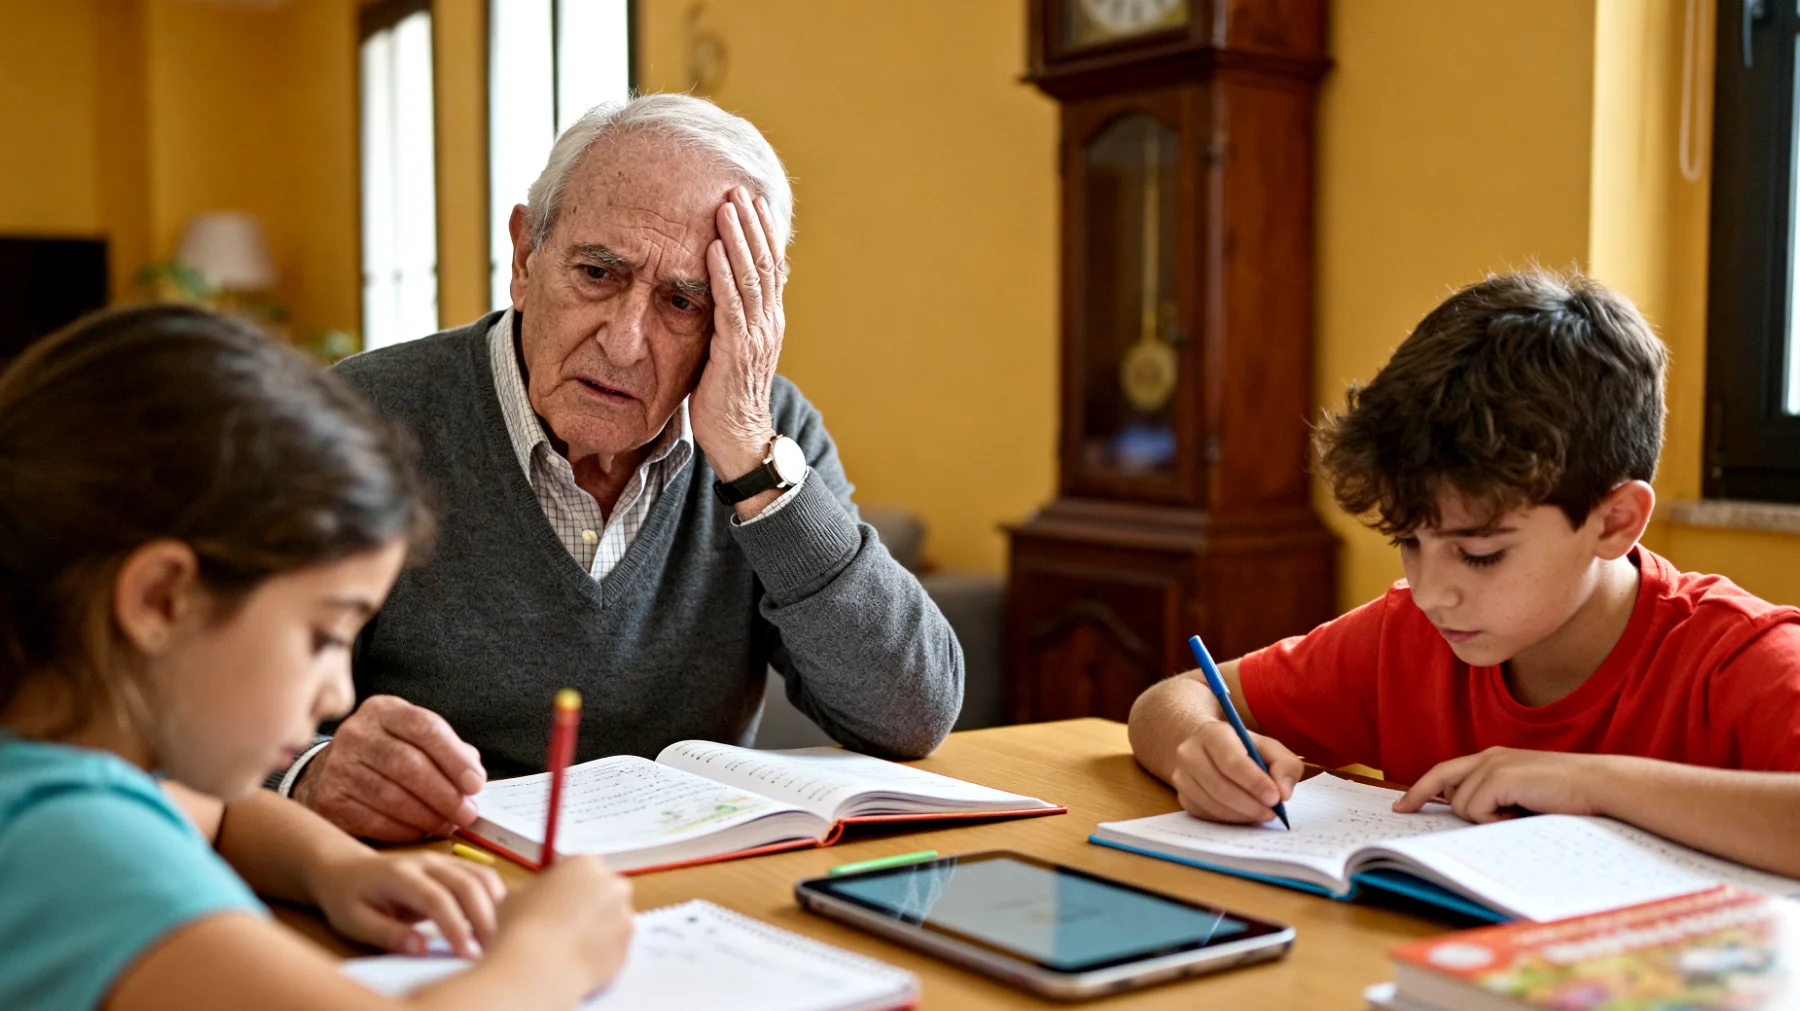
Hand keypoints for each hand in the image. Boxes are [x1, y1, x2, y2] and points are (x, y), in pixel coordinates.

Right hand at [293, 695, 485, 841]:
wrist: (330, 771)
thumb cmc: (386, 755)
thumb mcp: (413, 739)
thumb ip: (448, 751)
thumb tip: (473, 779)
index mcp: (384, 711)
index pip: (425, 727)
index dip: (454, 758)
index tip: (476, 784)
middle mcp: (357, 733)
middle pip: (407, 764)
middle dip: (444, 793)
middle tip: (466, 813)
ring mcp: (338, 766)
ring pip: (390, 796)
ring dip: (426, 816)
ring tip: (447, 825)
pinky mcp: (328, 799)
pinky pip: (372, 820)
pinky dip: (403, 830)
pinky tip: (420, 832)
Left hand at [309, 849, 504, 958]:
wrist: (346, 869)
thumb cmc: (349, 897)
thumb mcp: (355, 922)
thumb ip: (387, 934)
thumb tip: (420, 949)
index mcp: (400, 874)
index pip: (436, 898)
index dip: (456, 927)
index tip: (468, 954)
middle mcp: (426, 861)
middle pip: (468, 884)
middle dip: (484, 919)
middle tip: (492, 951)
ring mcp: (442, 860)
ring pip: (481, 876)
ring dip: (496, 907)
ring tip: (498, 939)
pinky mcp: (452, 865)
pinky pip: (483, 875)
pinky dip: (496, 897)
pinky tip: (496, 921)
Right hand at [493, 856, 634, 993]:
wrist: (538, 969)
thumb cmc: (523, 928)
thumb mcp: (517, 895)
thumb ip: (535, 887)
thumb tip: (528, 889)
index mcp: (587, 864)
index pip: (579, 866)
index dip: (564, 881)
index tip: (556, 894)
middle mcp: (613, 887)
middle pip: (602, 889)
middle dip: (586, 901)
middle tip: (563, 919)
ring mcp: (624, 918)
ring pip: (611, 919)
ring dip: (595, 926)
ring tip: (566, 943)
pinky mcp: (626, 949)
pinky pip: (612, 946)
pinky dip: (598, 951)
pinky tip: (575, 958)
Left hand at [692, 185, 785, 486]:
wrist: (739, 440)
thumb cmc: (728, 397)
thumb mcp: (732, 350)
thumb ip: (730, 319)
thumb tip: (719, 292)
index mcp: (769, 321)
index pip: (769, 266)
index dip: (760, 232)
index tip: (748, 201)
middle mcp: (768, 323)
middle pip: (764, 263)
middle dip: (750, 224)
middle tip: (736, 189)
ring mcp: (755, 336)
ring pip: (751, 277)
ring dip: (738, 238)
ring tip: (726, 207)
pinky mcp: (736, 351)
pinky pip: (731, 305)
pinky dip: (723, 274)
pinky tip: (715, 248)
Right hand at [1168, 721, 1303, 823]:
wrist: (1204, 747)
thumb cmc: (1241, 747)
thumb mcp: (1268, 746)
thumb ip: (1284, 764)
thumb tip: (1284, 792)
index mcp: (1212, 733)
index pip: (1231, 761)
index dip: (1254, 782)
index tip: (1275, 797)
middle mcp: (1190, 753)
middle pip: (1219, 786)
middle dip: (1250, 804)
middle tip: (1272, 812)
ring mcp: (1182, 777)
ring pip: (1213, 804)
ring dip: (1242, 815)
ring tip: (1264, 814)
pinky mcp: (1183, 797)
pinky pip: (1208, 814)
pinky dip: (1231, 819)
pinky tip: (1246, 815)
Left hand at [1394, 747, 1616, 822]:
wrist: (1600, 786)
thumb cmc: (1569, 797)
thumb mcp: (1524, 797)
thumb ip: (1495, 799)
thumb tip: (1464, 815)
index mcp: (1494, 759)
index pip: (1446, 772)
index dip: (1421, 789)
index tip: (1402, 806)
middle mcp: (1488, 757)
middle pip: (1440, 780)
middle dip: (1422, 797)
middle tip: (1405, 812)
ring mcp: (1492, 765)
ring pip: (1461, 805)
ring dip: (1486, 819)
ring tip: (1519, 814)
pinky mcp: (1499, 776)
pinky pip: (1475, 810)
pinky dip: (1495, 820)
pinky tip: (1521, 813)